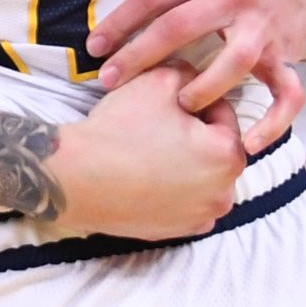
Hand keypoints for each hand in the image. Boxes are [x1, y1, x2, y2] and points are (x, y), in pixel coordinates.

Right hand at [40, 67, 262, 239]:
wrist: (77, 179)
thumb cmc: (121, 130)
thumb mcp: (159, 81)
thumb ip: (190, 74)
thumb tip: (195, 80)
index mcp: (228, 156)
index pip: (223, 114)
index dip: (195, 101)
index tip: (168, 102)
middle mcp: (223, 193)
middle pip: (216, 150)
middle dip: (194, 134)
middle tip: (158, 124)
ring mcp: (201, 218)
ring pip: (202, 177)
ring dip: (186, 162)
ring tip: (150, 150)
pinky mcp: (177, 232)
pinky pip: (185, 202)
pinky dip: (173, 189)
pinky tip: (147, 176)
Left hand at [90, 0, 305, 113]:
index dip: (123, 20)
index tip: (95, 47)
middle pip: (184, 26)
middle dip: (143, 56)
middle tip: (110, 82)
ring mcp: (264, 28)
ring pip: (236, 61)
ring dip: (206, 87)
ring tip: (178, 105)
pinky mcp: (287, 56)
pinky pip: (287, 94)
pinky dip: (274, 123)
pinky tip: (248, 145)